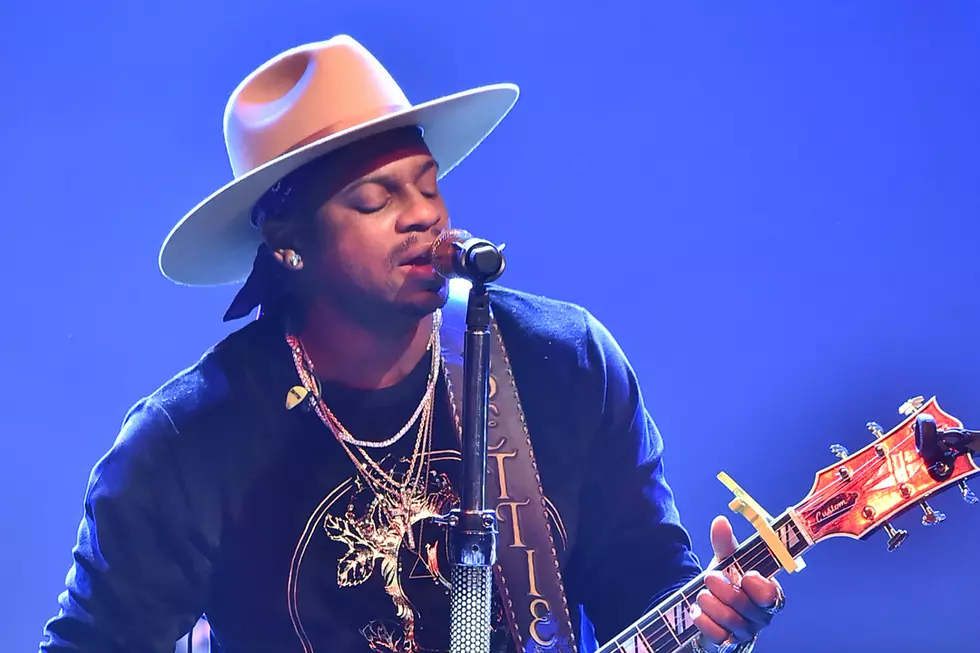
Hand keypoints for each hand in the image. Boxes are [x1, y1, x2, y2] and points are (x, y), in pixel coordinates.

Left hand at [689, 516, 783, 651]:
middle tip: (709, 577)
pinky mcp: (728, 643)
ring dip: (712, 605)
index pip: (772, 595)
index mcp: (767, 593)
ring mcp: (745, 632)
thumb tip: (720, 521)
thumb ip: (725, 543)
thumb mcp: (725, 561)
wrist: (709, 606)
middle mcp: (760, 616)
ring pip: (731, 622)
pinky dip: (704, 622)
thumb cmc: (726, 582)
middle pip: (748, 607)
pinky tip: (696, 611)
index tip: (744, 575)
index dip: (759, 586)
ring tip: (701, 594)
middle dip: (726, 591)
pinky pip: (718, 636)